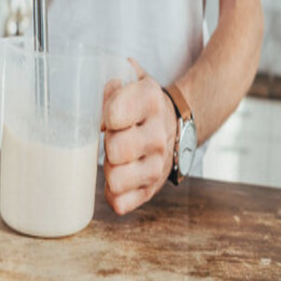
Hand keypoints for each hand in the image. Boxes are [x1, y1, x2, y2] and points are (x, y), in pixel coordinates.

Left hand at [101, 59, 178, 215]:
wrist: (175, 125)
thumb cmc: (142, 105)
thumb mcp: (134, 81)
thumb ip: (116, 78)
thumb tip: (107, 85)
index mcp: (150, 100)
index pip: (114, 114)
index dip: (104, 115)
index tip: (108, 115)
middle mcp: (158, 134)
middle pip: (115, 150)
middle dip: (106, 143)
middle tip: (111, 137)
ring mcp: (157, 165)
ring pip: (116, 180)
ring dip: (109, 169)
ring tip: (115, 157)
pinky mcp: (151, 189)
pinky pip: (120, 203)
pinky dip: (113, 193)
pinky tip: (118, 177)